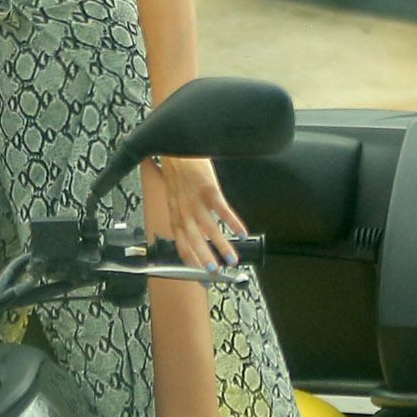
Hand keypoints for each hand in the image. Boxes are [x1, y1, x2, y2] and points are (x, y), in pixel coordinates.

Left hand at [149, 154, 246, 269]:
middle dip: (204, 258)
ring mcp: (196, 199)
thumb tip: (198, 230)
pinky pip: (221, 209)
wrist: (176, 144)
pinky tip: (241, 232)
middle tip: (214, 272)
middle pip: (194, 239)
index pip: (180, 241)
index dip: (188, 258)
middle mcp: (184, 208)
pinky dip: (232, 223)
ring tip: (232, 259)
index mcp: (175, 211)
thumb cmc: (178, 166)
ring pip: (209, 229)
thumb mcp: (175, 193)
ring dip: (221, 246)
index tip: (197, 273)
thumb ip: (185, 212)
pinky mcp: (208, 188)